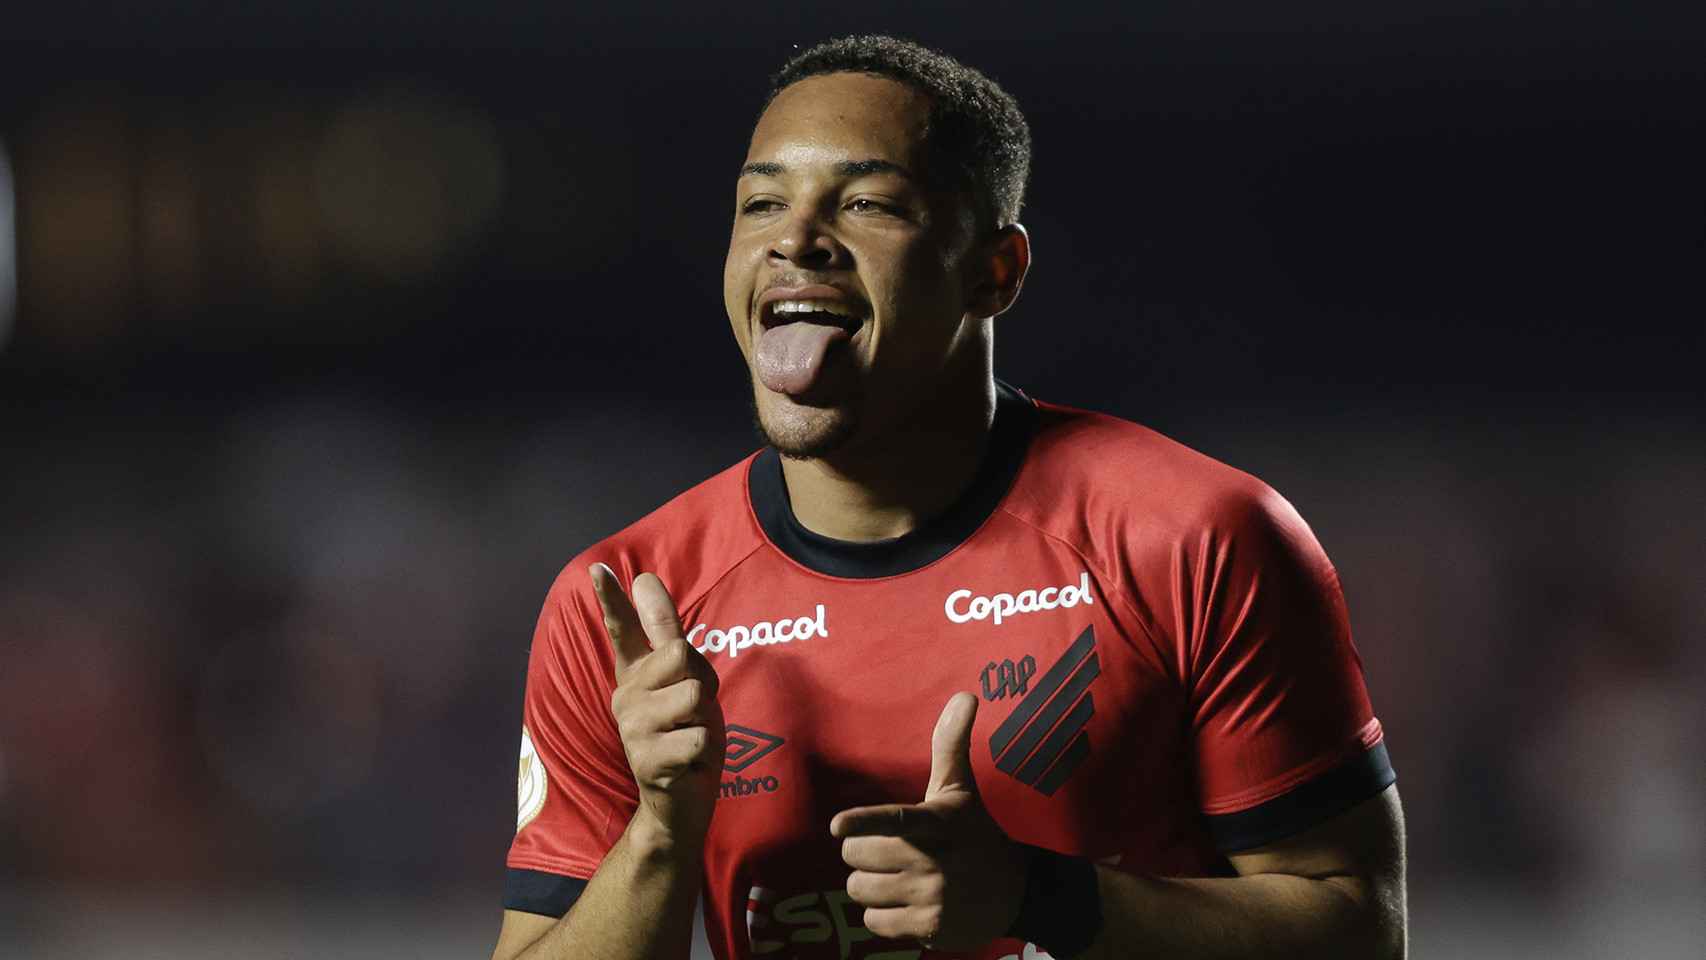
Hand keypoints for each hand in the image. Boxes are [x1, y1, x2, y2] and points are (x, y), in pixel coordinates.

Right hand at [591, 564, 725, 850]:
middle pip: (680, 654)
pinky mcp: (647, 760)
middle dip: (703, 682)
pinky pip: (698, 735)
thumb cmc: (685, 735)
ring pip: (692, 694)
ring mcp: (632, 729)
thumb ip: (666, 633)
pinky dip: (704, 750)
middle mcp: (626, 697)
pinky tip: (687, 763)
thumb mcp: (686, 680)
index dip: (612, 598)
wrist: (679, 803)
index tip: (598, 568)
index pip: (622, 629)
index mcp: (635, 675)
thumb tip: (645, 579)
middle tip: (694, 714)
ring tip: (690, 737)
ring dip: (706, 718)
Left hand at [831, 692, 1027, 951]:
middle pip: (860, 855)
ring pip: (861, 889)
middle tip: (887, 849)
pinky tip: (905, 903)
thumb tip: (965, 694)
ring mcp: (934, 898)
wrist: (1016, 892)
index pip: (897, 821)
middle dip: (862, 850)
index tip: (835, 825)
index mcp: (940, 823)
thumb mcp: (961, 791)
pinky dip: (881, 915)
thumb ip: (952, 745)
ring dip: (869, 883)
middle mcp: (937, 861)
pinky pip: (874, 922)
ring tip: (896, 876)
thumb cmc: (975, 833)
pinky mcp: (929, 929)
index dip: (864, 821)